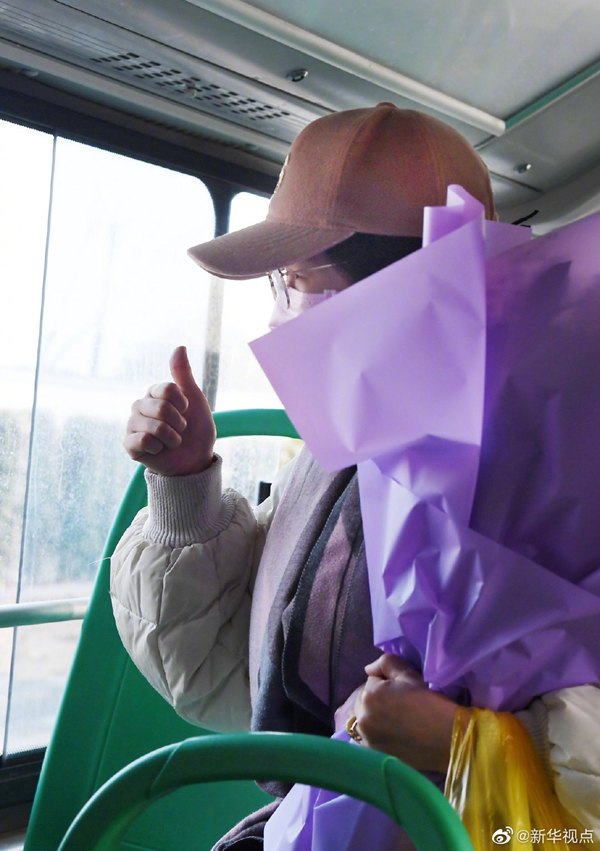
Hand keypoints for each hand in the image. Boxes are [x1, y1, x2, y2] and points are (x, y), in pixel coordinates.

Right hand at [123, 346, 215, 475]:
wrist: (194, 459)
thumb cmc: (195, 429)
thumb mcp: (195, 399)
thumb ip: (183, 374)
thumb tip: (179, 347)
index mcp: (154, 393)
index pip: (167, 389)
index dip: (183, 403)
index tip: (187, 411)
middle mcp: (140, 406)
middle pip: (161, 408)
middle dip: (179, 423)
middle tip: (180, 430)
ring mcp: (132, 425)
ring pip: (154, 427)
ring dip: (172, 438)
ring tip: (172, 441)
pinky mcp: (129, 445)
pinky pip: (143, 441)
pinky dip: (159, 448)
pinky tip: (158, 450)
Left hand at [350, 654, 456, 772]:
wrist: (447, 740)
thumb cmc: (429, 704)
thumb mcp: (409, 675)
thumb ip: (386, 663)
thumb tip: (369, 669)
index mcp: (369, 696)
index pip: (372, 680)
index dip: (388, 682)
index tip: (404, 690)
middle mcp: (362, 719)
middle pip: (365, 700)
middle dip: (378, 698)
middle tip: (401, 705)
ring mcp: (366, 740)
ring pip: (365, 719)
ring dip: (375, 715)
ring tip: (397, 720)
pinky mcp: (374, 755)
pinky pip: (368, 737)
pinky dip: (376, 733)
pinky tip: (393, 734)